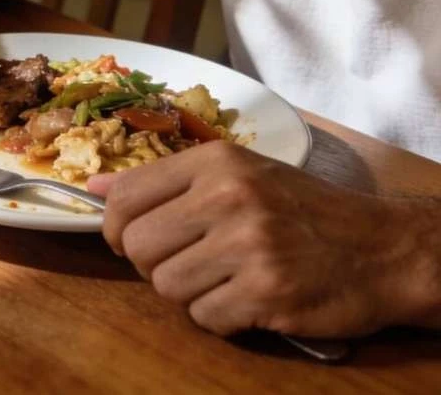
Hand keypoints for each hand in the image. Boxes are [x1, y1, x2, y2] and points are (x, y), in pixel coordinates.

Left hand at [87, 141, 423, 337]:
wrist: (384, 249)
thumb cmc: (303, 211)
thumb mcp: (240, 175)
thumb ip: (166, 181)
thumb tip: (94, 186)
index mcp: (216, 162)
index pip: (124, 196)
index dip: (115, 226)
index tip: (132, 238)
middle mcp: (229, 197)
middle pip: (136, 246)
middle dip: (152, 264)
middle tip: (189, 263)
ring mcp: (248, 245)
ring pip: (164, 286)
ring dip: (189, 293)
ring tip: (225, 278)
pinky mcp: (266, 291)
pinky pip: (204, 317)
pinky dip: (221, 317)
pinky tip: (248, 299)